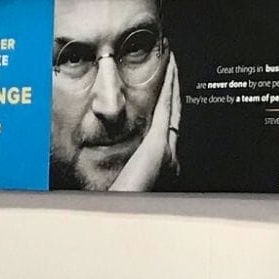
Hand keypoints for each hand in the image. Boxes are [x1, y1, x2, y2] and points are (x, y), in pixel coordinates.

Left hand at [111, 54, 179, 190]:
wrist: (120, 214)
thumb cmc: (116, 203)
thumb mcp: (121, 179)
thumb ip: (122, 165)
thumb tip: (103, 153)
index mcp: (161, 164)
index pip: (167, 126)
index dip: (168, 105)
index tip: (167, 87)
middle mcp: (170, 155)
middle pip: (174, 114)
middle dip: (174, 91)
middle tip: (174, 67)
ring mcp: (166, 150)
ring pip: (173, 107)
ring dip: (173, 84)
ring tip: (173, 63)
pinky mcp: (158, 145)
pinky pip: (166, 108)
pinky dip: (169, 87)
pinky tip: (169, 68)